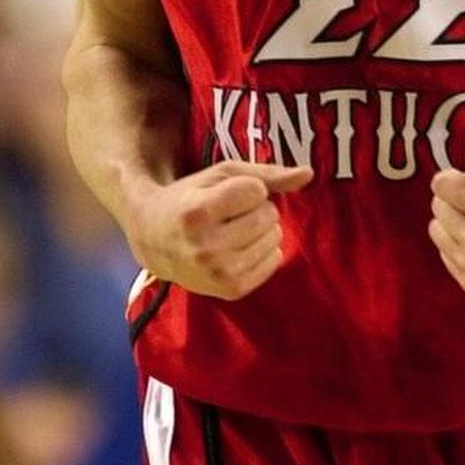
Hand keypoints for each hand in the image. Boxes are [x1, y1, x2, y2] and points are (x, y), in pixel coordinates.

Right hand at [128, 160, 312, 299]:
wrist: (155, 240)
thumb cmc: (192, 198)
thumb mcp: (221, 175)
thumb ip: (267, 173)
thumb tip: (309, 174)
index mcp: (197, 213)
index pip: (256, 190)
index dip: (248, 187)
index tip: (226, 193)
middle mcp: (205, 248)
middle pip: (267, 215)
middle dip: (257, 208)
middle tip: (230, 213)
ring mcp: (217, 273)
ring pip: (275, 238)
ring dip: (263, 229)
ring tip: (234, 229)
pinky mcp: (230, 291)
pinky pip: (275, 261)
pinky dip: (266, 250)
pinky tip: (241, 248)